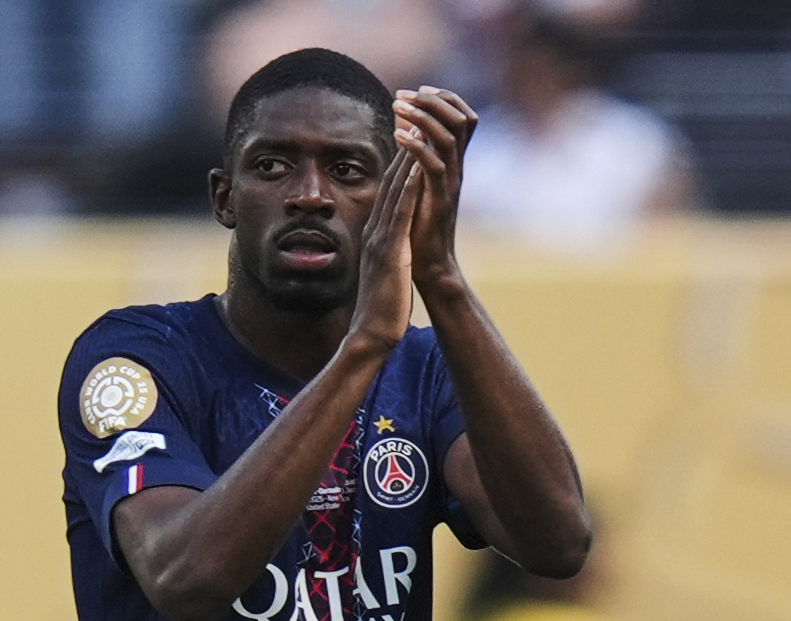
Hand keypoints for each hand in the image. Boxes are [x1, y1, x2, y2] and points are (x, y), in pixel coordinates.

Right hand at [346, 144, 422, 352]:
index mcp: (375, 236)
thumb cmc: (380, 310)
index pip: (387, 191)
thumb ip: (386, 255)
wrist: (371, 335)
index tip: (410, 135)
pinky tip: (419, 165)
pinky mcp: (390, 251)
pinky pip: (401, 212)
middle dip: (402, 148)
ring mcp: (380, 240)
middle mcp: (375, 232)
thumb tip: (394, 248)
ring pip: (394, 190)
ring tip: (417, 127)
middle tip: (412, 115)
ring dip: (406, 158)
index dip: (398, 161)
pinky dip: (410, 187)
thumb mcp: (384, 274)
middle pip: (388, 181)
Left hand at [393, 86, 478, 287]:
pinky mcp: (439, 198)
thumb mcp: (419, 185)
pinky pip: (433, 165)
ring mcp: (450, 182)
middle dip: (432, 100)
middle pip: (460, 119)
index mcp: (453, 163)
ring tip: (397, 105)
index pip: (461, 117)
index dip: (443, 98)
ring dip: (422, 116)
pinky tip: (397, 135)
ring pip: (448, 136)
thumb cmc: (420, 226)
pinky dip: (416, 147)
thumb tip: (405, 131)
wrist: (429, 264)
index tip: (418, 90)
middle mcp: (456, 168)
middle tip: (403, 94)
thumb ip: (416, 160)